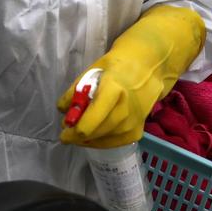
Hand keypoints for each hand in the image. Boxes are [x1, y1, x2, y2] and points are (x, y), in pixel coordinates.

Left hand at [59, 5, 205, 148]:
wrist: (148, 68)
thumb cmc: (116, 67)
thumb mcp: (91, 72)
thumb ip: (75, 92)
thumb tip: (63, 111)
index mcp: (113, 91)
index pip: (89, 123)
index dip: (72, 132)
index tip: (63, 132)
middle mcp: (125, 110)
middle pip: (94, 134)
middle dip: (76, 136)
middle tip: (67, 131)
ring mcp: (133, 123)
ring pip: (102, 141)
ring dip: (87, 139)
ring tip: (79, 130)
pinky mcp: (137, 132)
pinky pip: (113, 143)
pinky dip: (100, 141)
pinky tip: (93, 133)